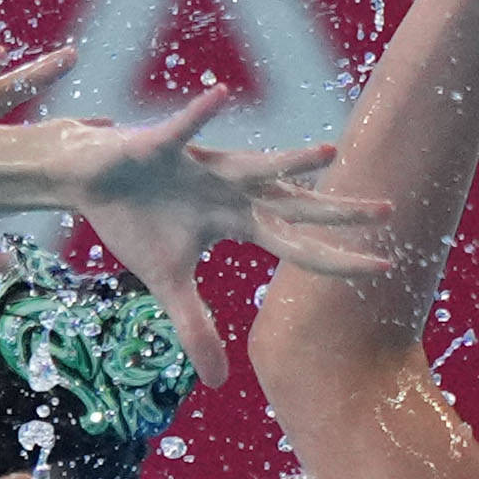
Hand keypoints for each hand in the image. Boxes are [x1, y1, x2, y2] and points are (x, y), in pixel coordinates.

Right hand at [51, 91, 406, 378]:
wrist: (90, 177)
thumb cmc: (137, 221)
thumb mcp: (166, 283)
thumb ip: (196, 327)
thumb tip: (219, 384)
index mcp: (237, 220)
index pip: (296, 245)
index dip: (336, 258)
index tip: (385, 267)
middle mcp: (230, 189)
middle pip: (291, 203)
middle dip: (335, 210)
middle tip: (388, 211)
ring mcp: (200, 166)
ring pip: (252, 164)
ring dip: (288, 160)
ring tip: (329, 152)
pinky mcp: (161, 146)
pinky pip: (184, 130)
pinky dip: (198, 115)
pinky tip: (219, 95)